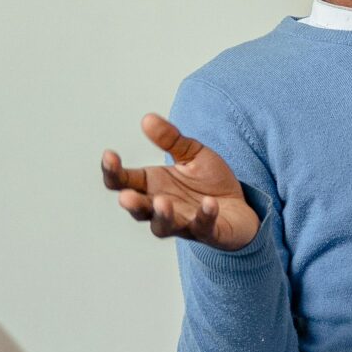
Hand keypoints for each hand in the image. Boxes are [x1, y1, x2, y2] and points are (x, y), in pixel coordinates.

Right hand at [102, 114, 261, 251]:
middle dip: (132, 203)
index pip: (123, 182)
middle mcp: (162, 207)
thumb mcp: (192, 153)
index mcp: (152, 186)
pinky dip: (205, 216)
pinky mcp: (208, 232)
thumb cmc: (210, 182)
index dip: (112, 170)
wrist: (242, 205)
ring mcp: (183, 223)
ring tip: (161, 202)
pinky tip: (210, 203)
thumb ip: (171, 139)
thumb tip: (147, 119)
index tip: (109, 155)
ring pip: (163, 227)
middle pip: (138, 209)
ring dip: (162, 216)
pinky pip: (203, 227)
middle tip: (125, 196)